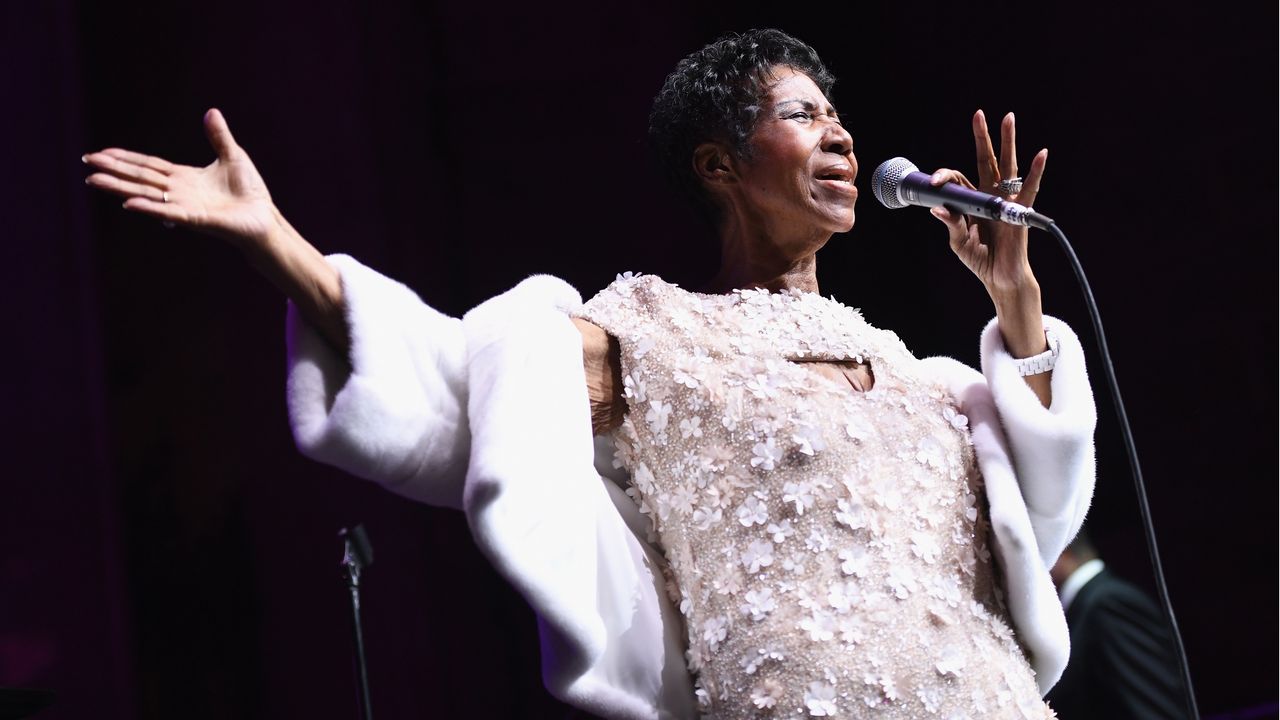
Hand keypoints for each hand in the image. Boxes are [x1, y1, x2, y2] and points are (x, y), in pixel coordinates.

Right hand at [84, 108, 276, 248]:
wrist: (265, 218)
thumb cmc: (250, 192)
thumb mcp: (233, 156)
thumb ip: (218, 137)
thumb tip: (211, 112)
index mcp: (184, 177)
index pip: (149, 166)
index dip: (125, 159)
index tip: (102, 153)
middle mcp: (179, 192)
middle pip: (141, 178)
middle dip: (114, 170)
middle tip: (87, 163)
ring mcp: (186, 206)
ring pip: (147, 195)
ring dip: (120, 188)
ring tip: (94, 181)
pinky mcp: (198, 220)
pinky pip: (170, 212)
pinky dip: (150, 208)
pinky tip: (129, 204)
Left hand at [927, 110, 1047, 306]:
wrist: (999, 277)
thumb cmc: (980, 259)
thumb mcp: (959, 242)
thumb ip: (951, 225)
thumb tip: (938, 210)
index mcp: (972, 201)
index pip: (958, 179)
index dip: (945, 176)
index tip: (933, 182)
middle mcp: (990, 195)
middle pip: (987, 160)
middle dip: (983, 137)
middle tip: (979, 114)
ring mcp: (1005, 200)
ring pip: (1007, 166)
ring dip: (1008, 142)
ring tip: (1008, 118)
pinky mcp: (1020, 211)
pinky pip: (1029, 188)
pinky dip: (1035, 171)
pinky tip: (1040, 154)